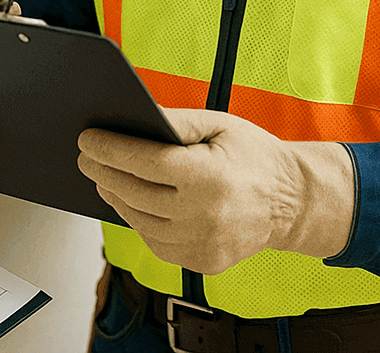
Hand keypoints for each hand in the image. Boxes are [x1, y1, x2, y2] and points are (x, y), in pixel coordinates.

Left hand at [77, 108, 353, 274]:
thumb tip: (134, 118)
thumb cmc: (255, 156)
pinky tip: (131, 202)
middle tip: (86, 158)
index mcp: (209, 177)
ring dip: (116, 198)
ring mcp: (203, 244)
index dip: (110, 150)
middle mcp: (204, 215)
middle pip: (135, 193)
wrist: (293, 201)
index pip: (145, 162)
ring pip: (140, 221)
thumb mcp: (220, 125)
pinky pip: (156, 242)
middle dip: (104, 172)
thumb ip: (177, 121)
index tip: (86, 141)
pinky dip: (138, 221)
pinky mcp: (203, 262)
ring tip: (104, 178)